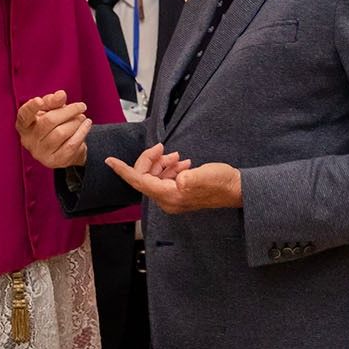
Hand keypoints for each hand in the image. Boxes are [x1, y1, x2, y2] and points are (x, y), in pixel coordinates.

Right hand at [16, 91, 90, 168]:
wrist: (62, 147)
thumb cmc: (52, 124)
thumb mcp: (50, 110)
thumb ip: (52, 101)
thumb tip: (61, 95)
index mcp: (24, 125)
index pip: (24, 115)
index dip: (31, 107)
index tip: (40, 100)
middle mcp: (28, 140)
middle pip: (48, 121)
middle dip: (68, 111)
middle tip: (81, 106)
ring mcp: (40, 153)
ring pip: (61, 133)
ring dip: (76, 122)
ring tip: (82, 117)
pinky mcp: (54, 161)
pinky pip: (71, 145)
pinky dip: (82, 132)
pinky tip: (87, 125)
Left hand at [105, 143, 243, 213]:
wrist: (238, 190)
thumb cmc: (223, 183)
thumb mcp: (206, 176)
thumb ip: (191, 178)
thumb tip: (180, 178)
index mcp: (169, 196)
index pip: (139, 181)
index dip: (123, 170)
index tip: (110, 160)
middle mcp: (168, 200)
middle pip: (145, 177)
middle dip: (150, 160)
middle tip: (162, 148)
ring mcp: (173, 197)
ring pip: (155, 176)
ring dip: (161, 163)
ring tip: (176, 156)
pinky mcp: (179, 193)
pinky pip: (165, 178)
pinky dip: (169, 168)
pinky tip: (181, 162)